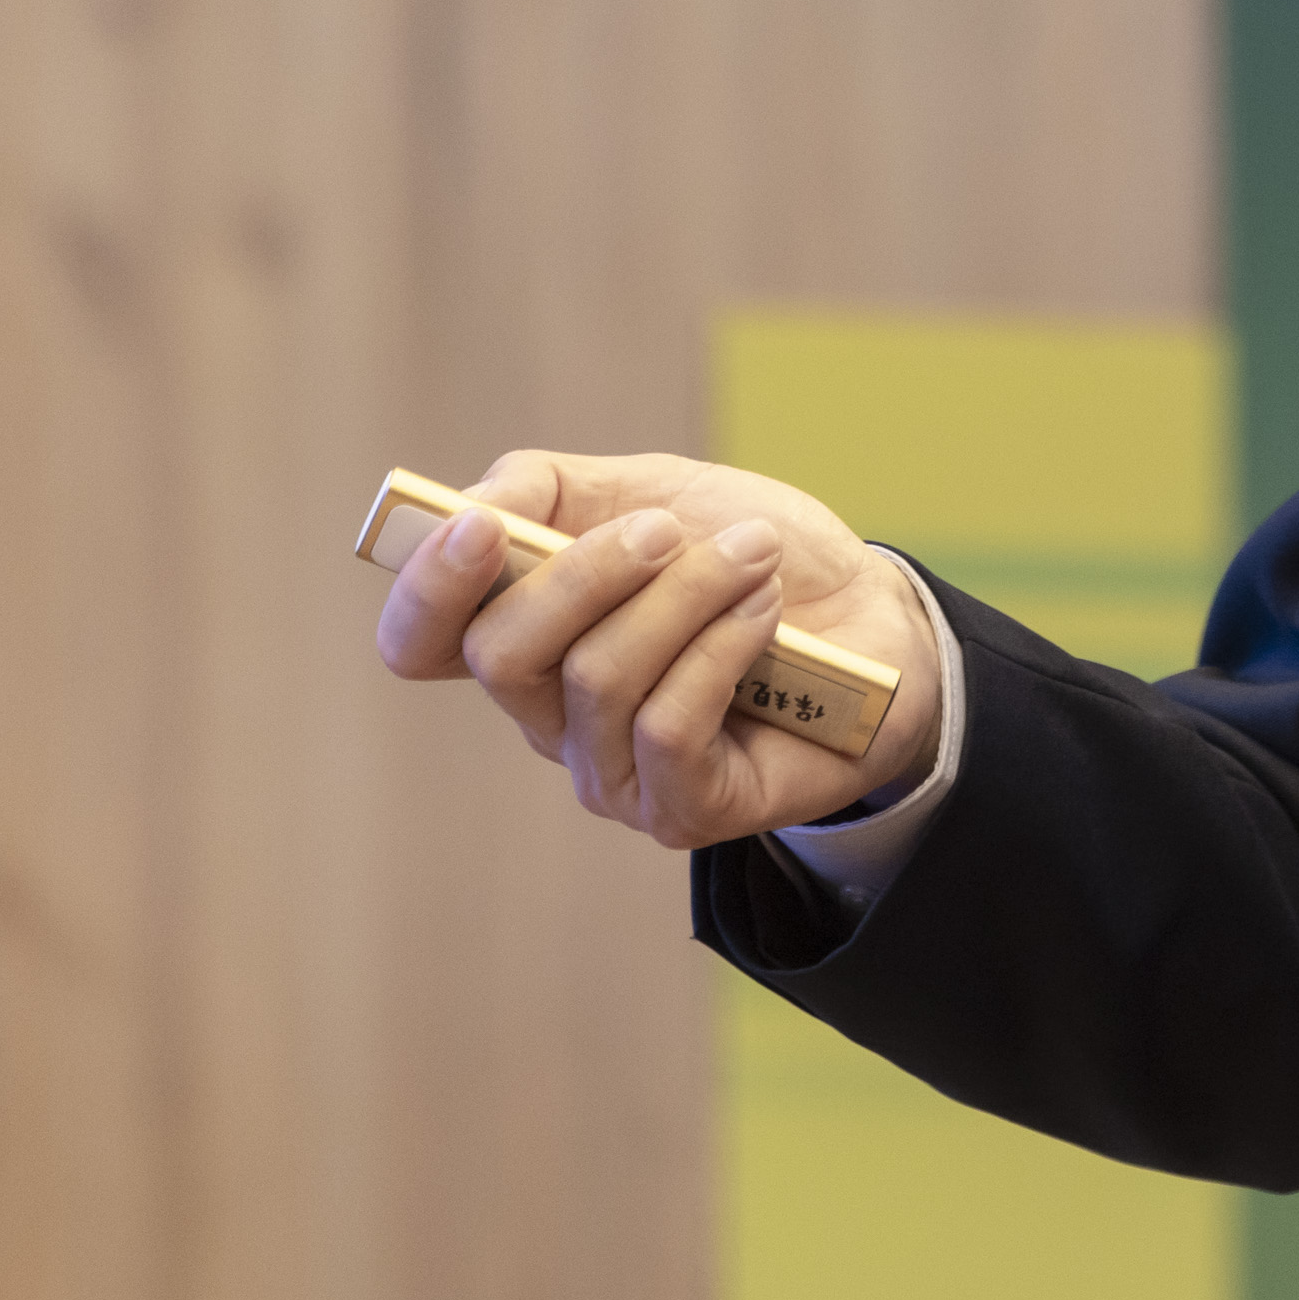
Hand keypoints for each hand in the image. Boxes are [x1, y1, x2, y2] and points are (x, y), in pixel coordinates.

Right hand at [370, 449, 943, 848]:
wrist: (878, 619)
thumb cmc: (754, 556)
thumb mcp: (655, 490)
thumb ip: (551, 488)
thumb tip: (475, 505)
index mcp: (527, 635)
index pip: (419, 641)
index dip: (429, 589)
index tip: (484, 528)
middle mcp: (548, 717)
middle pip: (505, 656)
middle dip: (588, 573)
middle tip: (671, 529)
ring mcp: (609, 772)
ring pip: (598, 680)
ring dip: (685, 596)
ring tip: (755, 557)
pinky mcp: (680, 811)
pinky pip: (667, 727)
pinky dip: (720, 647)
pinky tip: (764, 612)